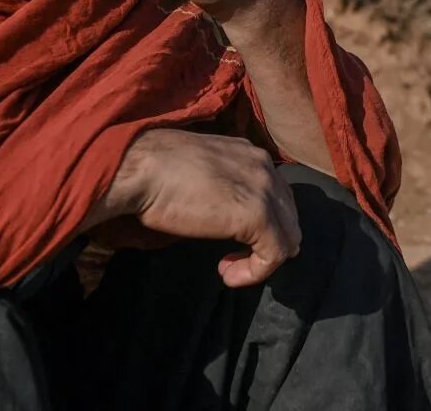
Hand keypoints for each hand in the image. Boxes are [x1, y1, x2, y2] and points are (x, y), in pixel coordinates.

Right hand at [95, 129, 300, 287]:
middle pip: (288, 215)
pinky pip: (275, 254)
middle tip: (233, 258)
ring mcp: (264, 191)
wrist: (142, 168)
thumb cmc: (155, 170)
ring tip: (229, 268)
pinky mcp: (257, 215)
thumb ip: (220, 185)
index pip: (276, 193)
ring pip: (288, 237)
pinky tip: (229, 276)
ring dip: (261, 260)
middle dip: (266, 241)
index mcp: (250, 154)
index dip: (262, 222)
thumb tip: (221, 211)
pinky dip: (255, 272)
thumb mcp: (199, 172)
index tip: (233, 240)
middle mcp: (265, 167)